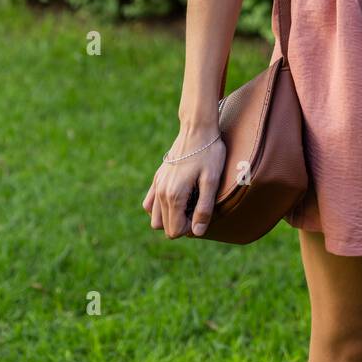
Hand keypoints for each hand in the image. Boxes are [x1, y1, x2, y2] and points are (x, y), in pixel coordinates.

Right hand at [142, 124, 225, 238]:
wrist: (197, 128)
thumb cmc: (209, 154)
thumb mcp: (212, 181)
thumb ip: (204, 208)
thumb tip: (197, 232)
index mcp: (174, 196)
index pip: (173, 231)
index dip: (189, 228)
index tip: (201, 213)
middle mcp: (161, 192)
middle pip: (164, 227)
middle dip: (180, 224)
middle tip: (197, 207)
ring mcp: (157, 185)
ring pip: (154, 217)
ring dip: (169, 217)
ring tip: (188, 204)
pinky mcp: (157, 178)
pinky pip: (150, 203)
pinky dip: (160, 207)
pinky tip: (176, 198)